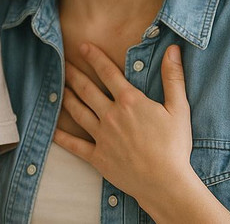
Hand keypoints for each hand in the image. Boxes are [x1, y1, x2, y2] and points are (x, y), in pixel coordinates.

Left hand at [54, 43, 198, 209]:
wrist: (165, 183)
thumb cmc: (175, 146)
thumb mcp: (179, 109)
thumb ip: (173, 78)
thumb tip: (173, 49)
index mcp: (129, 102)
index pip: (108, 73)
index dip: (94, 57)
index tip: (83, 46)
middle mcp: (111, 115)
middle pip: (86, 89)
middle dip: (73, 74)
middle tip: (61, 62)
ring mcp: (101, 136)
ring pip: (77, 111)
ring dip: (66, 97)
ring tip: (57, 86)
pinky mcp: (97, 156)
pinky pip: (74, 144)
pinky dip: (61, 136)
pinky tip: (50, 129)